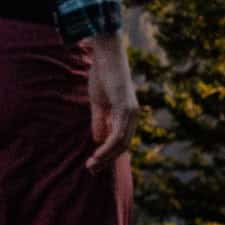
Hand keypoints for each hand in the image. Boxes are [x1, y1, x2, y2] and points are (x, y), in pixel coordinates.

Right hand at [85, 32, 139, 172]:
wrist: (107, 54)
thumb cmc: (103, 75)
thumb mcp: (99, 103)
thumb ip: (100, 121)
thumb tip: (98, 141)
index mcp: (127, 114)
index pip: (121, 141)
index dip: (108, 154)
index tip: (94, 164)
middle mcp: (133, 115)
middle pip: (123, 145)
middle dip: (107, 160)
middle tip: (91, 170)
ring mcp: (131, 112)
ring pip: (121, 143)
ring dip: (106, 156)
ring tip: (92, 165)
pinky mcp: (125, 107)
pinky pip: (118, 133)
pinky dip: (108, 146)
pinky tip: (98, 153)